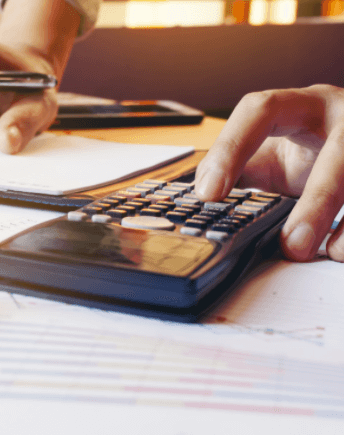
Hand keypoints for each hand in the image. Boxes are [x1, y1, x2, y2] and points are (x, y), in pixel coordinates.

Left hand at [195, 84, 343, 261]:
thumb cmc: (308, 150)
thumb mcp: (270, 156)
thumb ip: (239, 172)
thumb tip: (198, 203)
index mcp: (300, 105)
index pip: (260, 110)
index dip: (232, 148)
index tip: (209, 193)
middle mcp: (341, 114)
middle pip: (339, 153)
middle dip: (317, 202)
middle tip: (289, 245)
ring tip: (318, 253)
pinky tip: (339, 251)